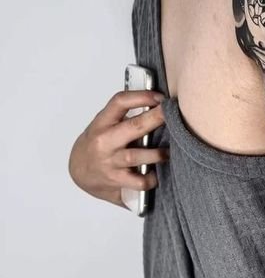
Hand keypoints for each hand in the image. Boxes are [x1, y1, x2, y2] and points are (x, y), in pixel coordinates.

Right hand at [68, 90, 168, 208]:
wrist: (79, 172)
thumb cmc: (97, 146)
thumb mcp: (104, 126)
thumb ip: (125, 117)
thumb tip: (158, 106)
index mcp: (102, 122)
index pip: (120, 102)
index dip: (142, 97)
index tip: (160, 97)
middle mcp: (105, 141)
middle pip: (134, 126)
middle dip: (156, 118)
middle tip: (173, 115)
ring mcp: (110, 161)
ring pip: (137, 156)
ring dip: (157, 154)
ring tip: (168, 152)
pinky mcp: (116, 180)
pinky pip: (139, 181)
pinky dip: (151, 179)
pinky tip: (156, 175)